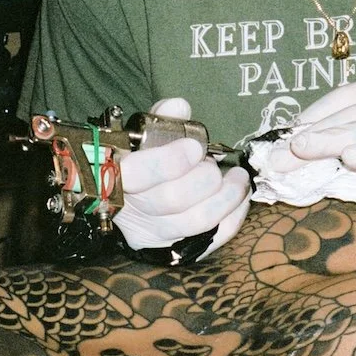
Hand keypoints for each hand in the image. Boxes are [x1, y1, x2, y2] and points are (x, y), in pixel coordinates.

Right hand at [116, 98, 250, 258]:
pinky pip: (213, 239)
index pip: (136, 175)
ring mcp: (155, 234)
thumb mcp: (142, 136)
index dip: (169, 161)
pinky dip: (234, 218)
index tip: (195, 147)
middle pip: (173, 199)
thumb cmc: (140, 160)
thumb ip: (160, 120)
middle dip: (204, 177)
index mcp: (115, 177)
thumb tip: (179, 106)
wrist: (130, 201)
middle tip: (213, 163)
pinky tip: (240, 199)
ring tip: (239, 178)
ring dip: (227, 196)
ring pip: (198, 221)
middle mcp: (131, 211)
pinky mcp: (176, 249)